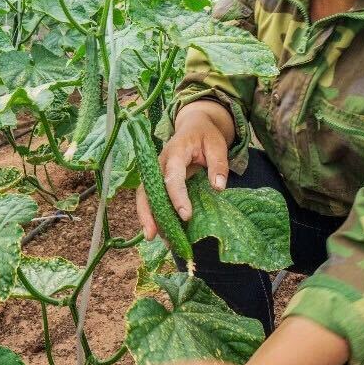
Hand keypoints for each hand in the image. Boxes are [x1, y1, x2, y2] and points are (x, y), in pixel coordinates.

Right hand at [135, 103, 231, 240]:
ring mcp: (155, 171)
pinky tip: (160, 231)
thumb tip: (219, 188)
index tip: (186, 216)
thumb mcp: (218, 145)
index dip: (177, 197)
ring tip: (153, 238)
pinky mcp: (157, 179)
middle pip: (147, 188)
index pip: (172, 177)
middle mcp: (159, 163)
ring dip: (146, 216)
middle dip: (148, 212)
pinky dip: (152, 213)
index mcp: (175, 152)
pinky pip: (150, 197)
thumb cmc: (206, 136)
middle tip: (152, 235)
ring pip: (144, 195)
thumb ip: (218, 165)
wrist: (195, 126)